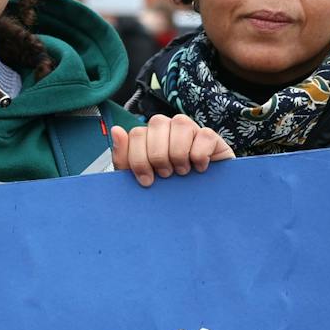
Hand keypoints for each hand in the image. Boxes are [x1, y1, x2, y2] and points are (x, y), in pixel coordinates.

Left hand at [111, 114, 232, 185]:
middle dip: (158, 155)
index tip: (147, 180)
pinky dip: (199, 155)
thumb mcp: (140, 179)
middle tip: (166, 174)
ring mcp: (191, 130)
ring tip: (182, 171)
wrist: (200, 206)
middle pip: (157, 123)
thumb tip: (116, 131)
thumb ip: (124, 158)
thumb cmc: (167, 190)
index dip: (139, 158)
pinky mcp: (212, 138)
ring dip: (178, 153)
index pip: (136, 133)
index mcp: (149, 137)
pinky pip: (204, 135)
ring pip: (180, 123)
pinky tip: (199, 169)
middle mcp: (169, 129)